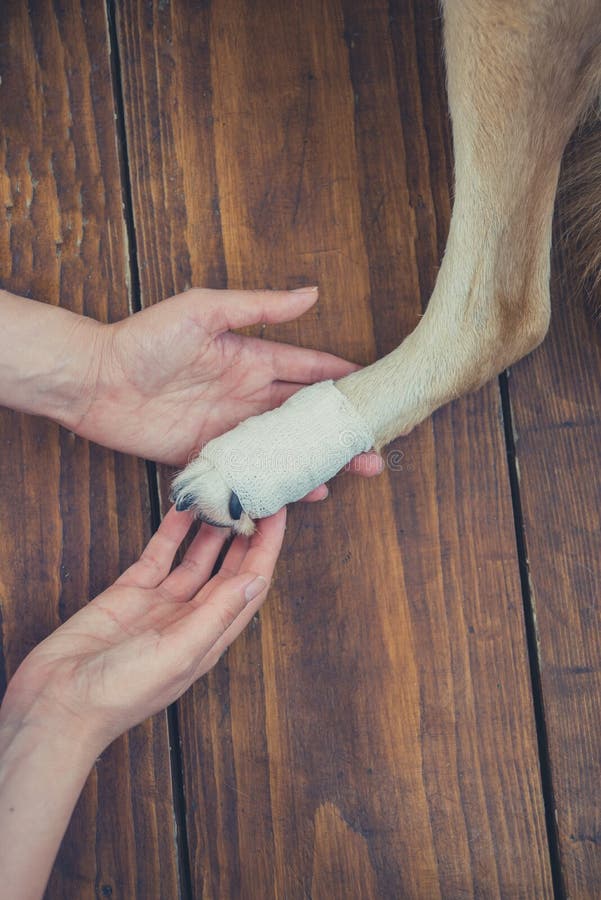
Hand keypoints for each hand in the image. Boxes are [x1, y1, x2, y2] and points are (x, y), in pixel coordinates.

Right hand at [0, 507, 284, 897]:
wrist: (58, 702)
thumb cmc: (120, 692)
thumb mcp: (178, 653)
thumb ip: (216, 615)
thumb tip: (254, 581)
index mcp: (210, 637)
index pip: (250, 585)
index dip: (267, 549)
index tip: (279, 514)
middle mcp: (190, 618)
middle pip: (229, 568)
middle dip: (247, 534)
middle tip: (258, 495)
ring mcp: (160, 604)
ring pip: (196, 557)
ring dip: (213, 528)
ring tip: (226, 494)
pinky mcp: (130, 592)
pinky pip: (159, 554)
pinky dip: (172, 530)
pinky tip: (184, 507)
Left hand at [74, 287, 382, 471]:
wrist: (95, 381)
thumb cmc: (145, 339)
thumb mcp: (204, 311)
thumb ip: (258, 307)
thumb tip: (311, 294)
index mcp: (250, 359)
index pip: (308, 369)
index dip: (342, 377)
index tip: (376, 388)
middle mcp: (246, 396)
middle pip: (304, 416)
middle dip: (339, 429)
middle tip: (375, 444)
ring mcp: (229, 430)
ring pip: (285, 448)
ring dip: (319, 459)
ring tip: (356, 471)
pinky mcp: (208, 457)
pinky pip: (251, 472)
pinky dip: (279, 483)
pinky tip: (307, 494)